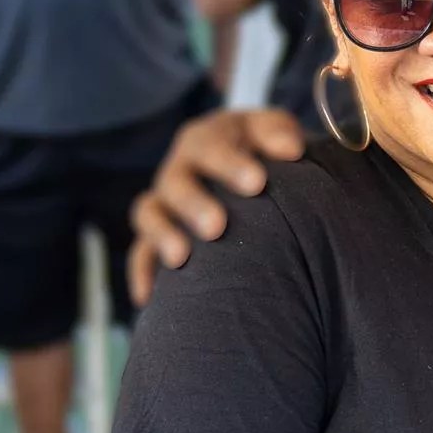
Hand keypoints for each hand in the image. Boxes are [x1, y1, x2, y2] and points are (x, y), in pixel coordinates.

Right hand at [128, 107, 306, 302]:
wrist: (258, 179)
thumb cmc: (273, 157)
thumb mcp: (278, 135)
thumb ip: (283, 135)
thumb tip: (291, 149)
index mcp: (210, 138)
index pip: (212, 144)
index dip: (230, 162)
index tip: (257, 182)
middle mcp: (181, 168)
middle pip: (176, 180)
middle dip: (194, 203)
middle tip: (216, 227)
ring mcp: (165, 201)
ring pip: (150, 212)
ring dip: (162, 234)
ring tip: (180, 258)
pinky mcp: (155, 234)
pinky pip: (140, 252)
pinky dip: (143, 272)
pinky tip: (148, 298)